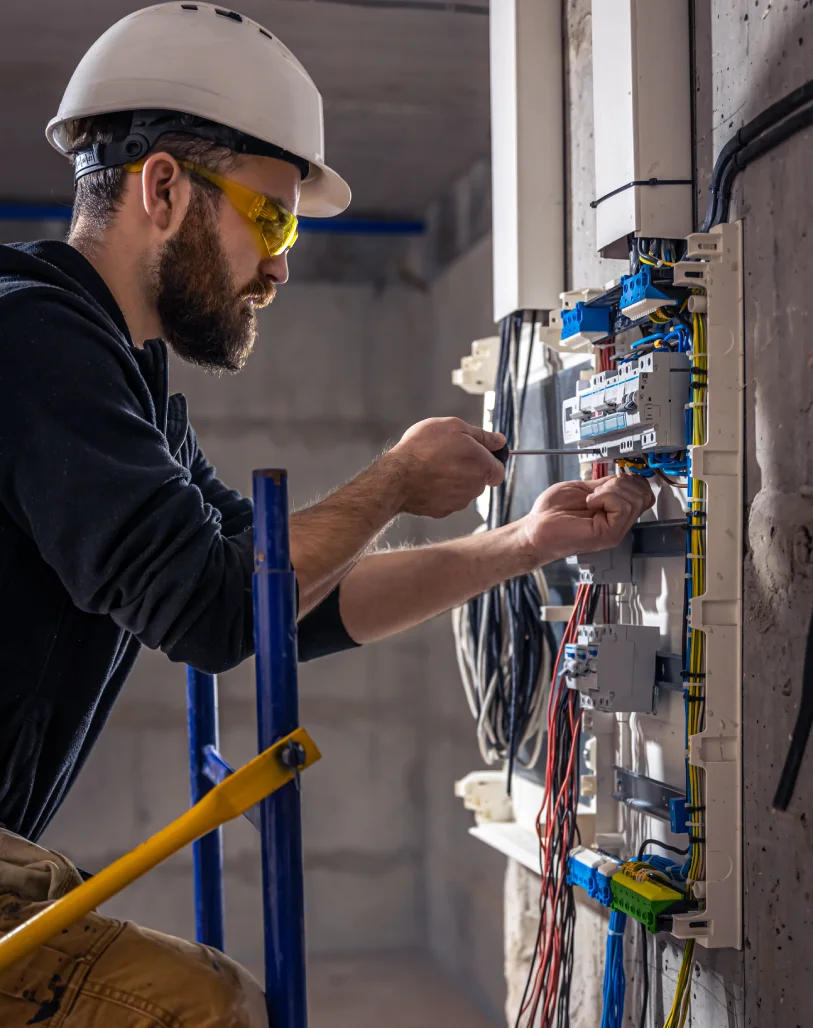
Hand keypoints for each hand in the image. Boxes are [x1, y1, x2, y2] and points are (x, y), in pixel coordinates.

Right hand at [386, 417, 505, 517]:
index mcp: (483, 466)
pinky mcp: (443, 511)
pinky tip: (426, 479)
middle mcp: (475, 487)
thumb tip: (500, 441)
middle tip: (447, 454)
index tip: (475, 453)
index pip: (499, 470)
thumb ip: (482, 435)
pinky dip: (440, 490)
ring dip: (454, 479)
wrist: (397, 476)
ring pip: (463, 489)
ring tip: (433, 466)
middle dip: (469, 468)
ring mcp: (459, 502)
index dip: (489, 460)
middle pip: (479, 479)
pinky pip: (446, 499)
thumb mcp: (454, 427)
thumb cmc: (424, 448)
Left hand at [519, 473, 654, 563]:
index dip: (632, 480)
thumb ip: (605, 485)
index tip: (610, 479)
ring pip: (635, 499)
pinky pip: (622, 508)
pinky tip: (590, 503)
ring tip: (591, 499)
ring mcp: (615, 530)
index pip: (644, 493)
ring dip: (611, 490)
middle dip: (621, 482)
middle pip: (644, 495)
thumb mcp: (583, 489)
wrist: (535, 529)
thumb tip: (623, 476)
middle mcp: (618, 523)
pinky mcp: (608, 535)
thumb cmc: (551, 513)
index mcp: (614, 512)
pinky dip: (605, 498)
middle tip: (597, 490)